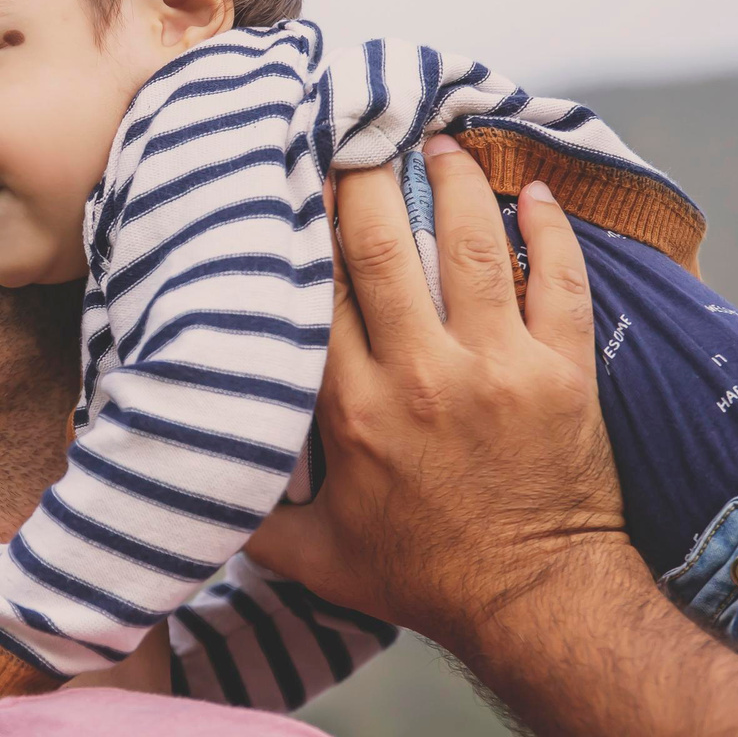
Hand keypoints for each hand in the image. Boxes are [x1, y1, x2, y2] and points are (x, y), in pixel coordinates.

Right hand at [248, 136, 627, 649]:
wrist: (536, 603)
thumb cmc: (422, 578)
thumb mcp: (313, 556)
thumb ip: (245, 516)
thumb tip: (174, 483)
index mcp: (352, 410)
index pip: (319, 291)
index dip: (303, 225)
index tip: (292, 178)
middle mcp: (422, 375)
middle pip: (386, 244)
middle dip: (368, 177)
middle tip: (360, 133)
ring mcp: (499, 368)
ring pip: (473, 244)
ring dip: (455, 182)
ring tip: (440, 141)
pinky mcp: (563, 372)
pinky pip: (559, 277)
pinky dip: (549, 226)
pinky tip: (531, 189)